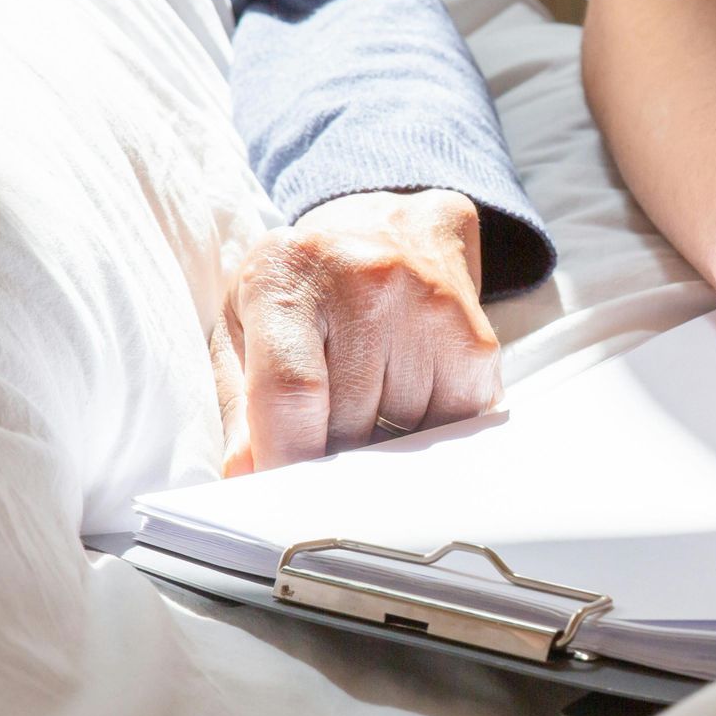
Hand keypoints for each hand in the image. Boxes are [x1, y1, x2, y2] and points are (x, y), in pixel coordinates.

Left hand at [210, 189, 499, 474]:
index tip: (282, 495)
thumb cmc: (306, 284)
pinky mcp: (477, 340)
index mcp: (288, 273)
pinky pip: (449, 427)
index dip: (285, 459)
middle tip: (323, 423)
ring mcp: (430, 309)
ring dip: (379, 437)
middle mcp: (366, 281)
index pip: (291, 391)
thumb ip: (239, 401)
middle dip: (330, 446)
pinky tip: (406, 397)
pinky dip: (424, 432)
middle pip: (347, 423)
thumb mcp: (246, 322)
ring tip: (367, 394)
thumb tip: (248, 476)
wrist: (392, 221)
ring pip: (399, 433)